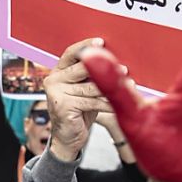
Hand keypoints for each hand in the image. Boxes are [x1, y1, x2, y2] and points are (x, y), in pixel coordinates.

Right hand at [42, 38, 115, 160]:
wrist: (68, 139)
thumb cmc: (80, 112)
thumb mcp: (85, 90)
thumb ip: (91, 76)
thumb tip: (112, 60)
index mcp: (57, 72)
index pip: (71, 53)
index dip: (86, 46)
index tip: (102, 41)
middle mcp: (53, 80)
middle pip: (82, 68)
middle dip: (105, 68)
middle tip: (124, 69)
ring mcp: (56, 93)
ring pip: (90, 86)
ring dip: (111, 87)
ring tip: (128, 86)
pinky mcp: (63, 106)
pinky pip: (91, 101)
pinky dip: (107, 103)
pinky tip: (117, 103)